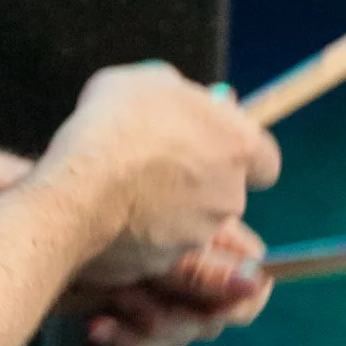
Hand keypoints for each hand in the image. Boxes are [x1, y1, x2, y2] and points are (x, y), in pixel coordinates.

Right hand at [37, 61, 280, 283]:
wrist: (80, 188)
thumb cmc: (118, 124)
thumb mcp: (149, 81)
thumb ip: (179, 93)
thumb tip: (191, 100)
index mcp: (238, 147)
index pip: (265, 162)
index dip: (236, 154)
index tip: (209, 145)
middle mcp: (230, 197)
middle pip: (224, 192)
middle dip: (198, 182)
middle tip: (156, 163)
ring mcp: (198, 235)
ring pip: (190, 223)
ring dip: (168, 209)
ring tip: (124, 189)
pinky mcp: (165, 264)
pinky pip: (158, 248)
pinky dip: (141, 235)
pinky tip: (110, 215)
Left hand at [75, 219, 272, 345]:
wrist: (31, 215)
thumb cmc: (94, 210)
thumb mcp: (157, 237)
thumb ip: (208, 266)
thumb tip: (255, 285)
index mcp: (206, 233)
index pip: (248, 278)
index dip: (236, 300)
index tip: (215, 312)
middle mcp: (181, 262)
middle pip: (207, 317)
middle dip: (173, 320)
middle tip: (133, 302)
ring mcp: (148, 286)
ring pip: (169, 335)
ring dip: (139, 337)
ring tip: (101, 322)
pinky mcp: (116, 306)